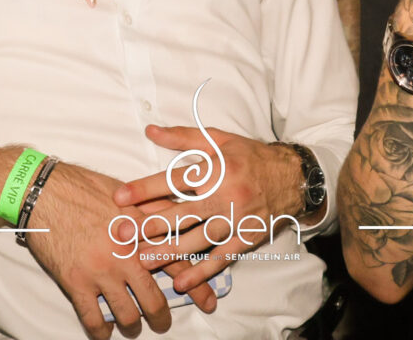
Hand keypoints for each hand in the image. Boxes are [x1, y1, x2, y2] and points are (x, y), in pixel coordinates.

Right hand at [25, 161, 210, 338]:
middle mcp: (126, 254)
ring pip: (127, 314)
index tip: (209, 301)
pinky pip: (93, 319)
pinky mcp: (76, 282)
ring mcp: (101, 270)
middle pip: (154, 298)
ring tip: (132, 328)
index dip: (197, 285)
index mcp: (142, 230)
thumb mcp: (126, 193)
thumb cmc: (83, 187)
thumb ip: (153, 209)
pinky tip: (104, 331)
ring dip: (132, 327)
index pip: (178, 262)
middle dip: (161, 317)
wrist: (43, 191)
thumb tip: (177, 215)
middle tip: (162, 323)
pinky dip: (101, 331)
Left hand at [112, 125, 304, 292]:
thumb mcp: (218, 140)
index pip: (174, 180)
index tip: (120, 197)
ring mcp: (236, 221)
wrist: (293, 178)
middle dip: (149, 226)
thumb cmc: (250, 156)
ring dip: (168, 252)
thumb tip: (151, 130)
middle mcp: (225, 196)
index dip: (145, 189)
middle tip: (122, 235)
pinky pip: (221, 258)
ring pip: (197, 240)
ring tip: (141, 260)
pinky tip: (181, 282)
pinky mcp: (246, 239)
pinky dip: (201, 271)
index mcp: (216, 169)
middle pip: (181, 214)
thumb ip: (183, 137)